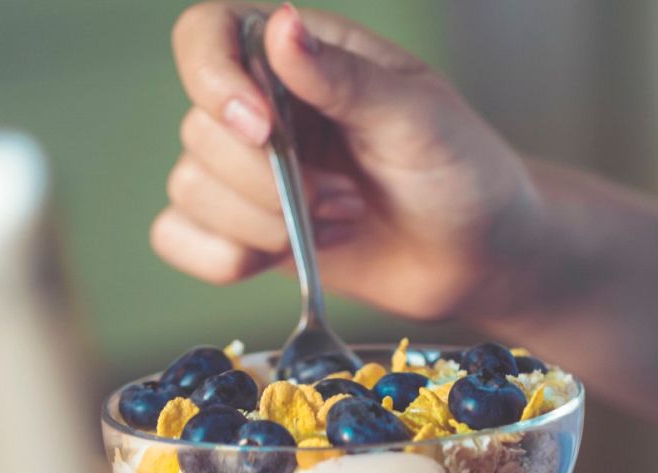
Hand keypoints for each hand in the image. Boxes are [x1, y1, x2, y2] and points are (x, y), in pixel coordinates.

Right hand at [153, 3, 542, 320]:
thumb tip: (283, 29)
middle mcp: (261, 105)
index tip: (264, 128)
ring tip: (339, 220)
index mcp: (298, 54)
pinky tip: (291, 255)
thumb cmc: (461, 171)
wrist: (477, 256)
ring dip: (265, 224)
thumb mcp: (417, 117)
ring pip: (190, 188)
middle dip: (270, 181)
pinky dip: (225, 258)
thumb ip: (344, 78)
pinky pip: (179, 239)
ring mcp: (248, 171)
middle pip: (198, 129)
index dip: (214, 79)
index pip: (207, 34)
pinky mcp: (243, 231)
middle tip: (345, 196)